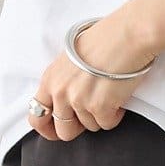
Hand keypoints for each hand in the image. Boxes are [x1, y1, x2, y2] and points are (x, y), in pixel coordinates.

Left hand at [27, 5, 158, 141]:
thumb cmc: (105, 39)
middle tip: (91, 113)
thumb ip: (63, 82)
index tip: (57, 130)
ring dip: (101, 115)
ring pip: (90, 126)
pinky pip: (107, 124)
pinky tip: (119, 96)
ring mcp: (79, 100)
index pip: (36, 116)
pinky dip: (116, 114)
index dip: (47, 128)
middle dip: (79, 127)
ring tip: (109, 93)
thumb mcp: (71, 58)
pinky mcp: (99, 107)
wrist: (127, 34)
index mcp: (50, 79)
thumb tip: (67, 104)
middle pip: (63, 131)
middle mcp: (60, 92)